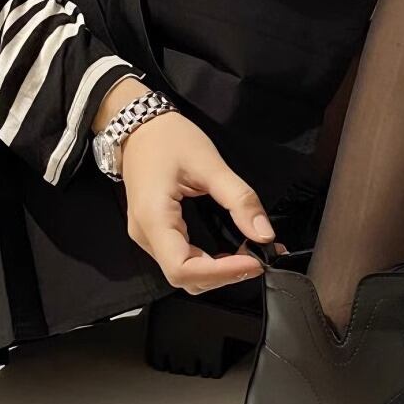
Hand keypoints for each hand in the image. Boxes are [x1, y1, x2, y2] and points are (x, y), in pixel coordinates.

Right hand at [102, 88, 276, 294]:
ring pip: (183, 273)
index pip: (183, 269)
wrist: (139, 126)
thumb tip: (264, 234)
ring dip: (218, 272)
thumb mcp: (210, 164)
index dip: (221, 273)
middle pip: (184, 277)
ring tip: (249, 255)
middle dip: (223, 275)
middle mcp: (146, 235)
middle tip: (257, 258)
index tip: (254, 261)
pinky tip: (232, 252)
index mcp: (153, 218)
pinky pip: (182, 259)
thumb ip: (239, 199)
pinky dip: (209, 263)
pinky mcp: (156, 233)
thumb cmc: (169, 139)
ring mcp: (148, 237)